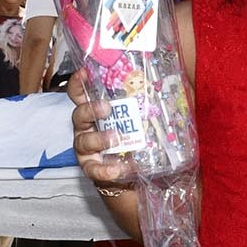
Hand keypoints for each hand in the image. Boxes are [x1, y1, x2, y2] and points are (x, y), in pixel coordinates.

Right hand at [67, 70, 133, 188]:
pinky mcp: (91, 168)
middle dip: (91, 109)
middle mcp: (87, 128)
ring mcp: (86, 149)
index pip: (80, 94)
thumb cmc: (135, 141)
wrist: (132, 174)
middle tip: (107, 107)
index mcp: (96, 112)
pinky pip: (94, 169)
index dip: (78, 82)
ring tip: (116, 139)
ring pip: (84, 141)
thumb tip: (167, 85)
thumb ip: (144, 105)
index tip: (84, 72)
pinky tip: (118, 169)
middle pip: (79, 114)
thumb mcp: (140, 121)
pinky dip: (105, 169)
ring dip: (100, 138)